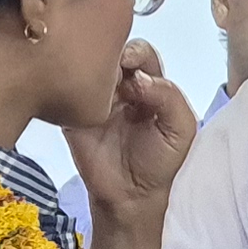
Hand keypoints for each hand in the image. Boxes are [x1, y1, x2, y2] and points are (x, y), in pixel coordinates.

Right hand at [67, 42, 196, 224]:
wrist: (130, 196)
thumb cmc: (159, 161)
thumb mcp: (181, 129)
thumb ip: (170, 98)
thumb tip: (139, 78)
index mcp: (148, 84)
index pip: (141, 54)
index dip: (137, 54)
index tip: (134, 69)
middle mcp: (120, 85)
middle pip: (112, 52)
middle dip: (113, 53)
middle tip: (114, 70)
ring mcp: (94, 96)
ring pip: (88, 65)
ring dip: (91, 66)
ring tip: (97, 80)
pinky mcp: (72, 111)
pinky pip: (66, 89)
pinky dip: (70, 83)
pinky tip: (78, 90)